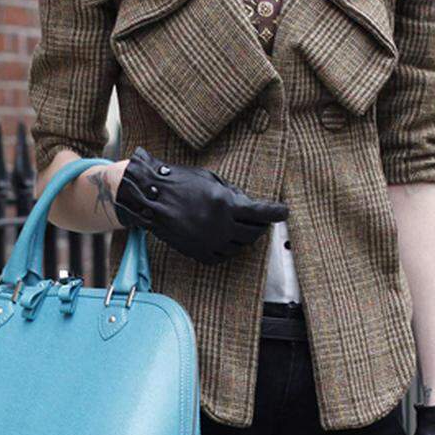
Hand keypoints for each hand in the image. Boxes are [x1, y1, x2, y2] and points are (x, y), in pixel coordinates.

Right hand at [113, 145, 288, 265]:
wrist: (150, 199)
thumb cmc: (180, 183)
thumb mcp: (211, 179)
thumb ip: (232, 193)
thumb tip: (248, 205)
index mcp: (226, 204)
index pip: (261, 213)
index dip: (276, 213)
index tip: (284, 212)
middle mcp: (221, 226)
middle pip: (253, 233)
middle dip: (260, 226)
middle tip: (260, 220)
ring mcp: (210, 242)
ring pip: (240, 246)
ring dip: (244, 237)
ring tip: (240, 227)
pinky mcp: (199, 253)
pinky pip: (222, 255)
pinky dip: (227, 247)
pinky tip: (224, 238)